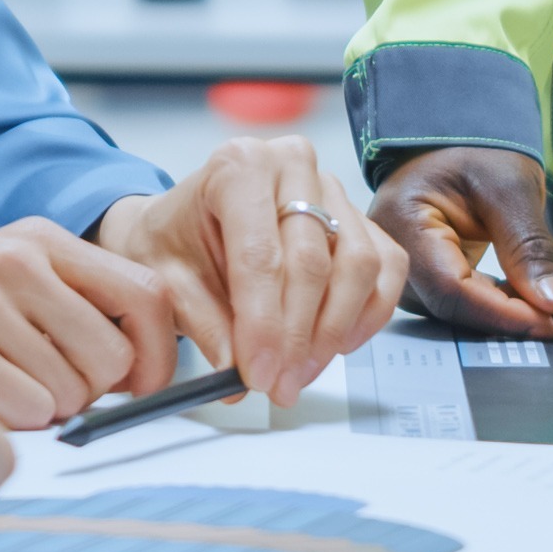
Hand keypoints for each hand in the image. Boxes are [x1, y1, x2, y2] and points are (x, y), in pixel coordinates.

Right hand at [0, 219, 175, 427]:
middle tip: (37, 396)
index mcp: (33, 240)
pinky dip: (2, 433)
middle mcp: (12, 263)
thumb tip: (145, 360)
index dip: (156, 356)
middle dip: (88, 396)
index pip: (145, 296)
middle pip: (112, 360)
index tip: (140, 387)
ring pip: (69, 400)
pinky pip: (22, 427)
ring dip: (36, 418)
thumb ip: (63, 303)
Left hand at [93, 137, 407, 403]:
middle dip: (296, 337)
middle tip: (278, 386)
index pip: (260, 253)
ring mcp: (333, 189)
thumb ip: (203, 324)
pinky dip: (367, 314)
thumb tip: (234, 374)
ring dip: (333, 331)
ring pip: (358, 265)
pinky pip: (385, 268)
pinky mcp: (360, 217)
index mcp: (239, 166)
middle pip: (313, 261)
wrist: (186, 223)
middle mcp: (292, 165)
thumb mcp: (167, 280)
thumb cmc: (176, 241)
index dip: (263, 323)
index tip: (258, 376)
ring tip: (298, 373)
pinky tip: (336, 345)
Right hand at [367, 146, 552, 338]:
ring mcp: (419, 271)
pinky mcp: (444, 276)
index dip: (504, 313)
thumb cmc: (474, 147)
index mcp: (404, 225)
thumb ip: (528, 248)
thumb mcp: (508, 187)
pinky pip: (485, 298)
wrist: (459, 133)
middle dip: (532, 308)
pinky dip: (527, 293)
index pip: (452, 289)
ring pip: (480, 308)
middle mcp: (402, 259)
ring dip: (536, 302)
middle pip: (465, 306)